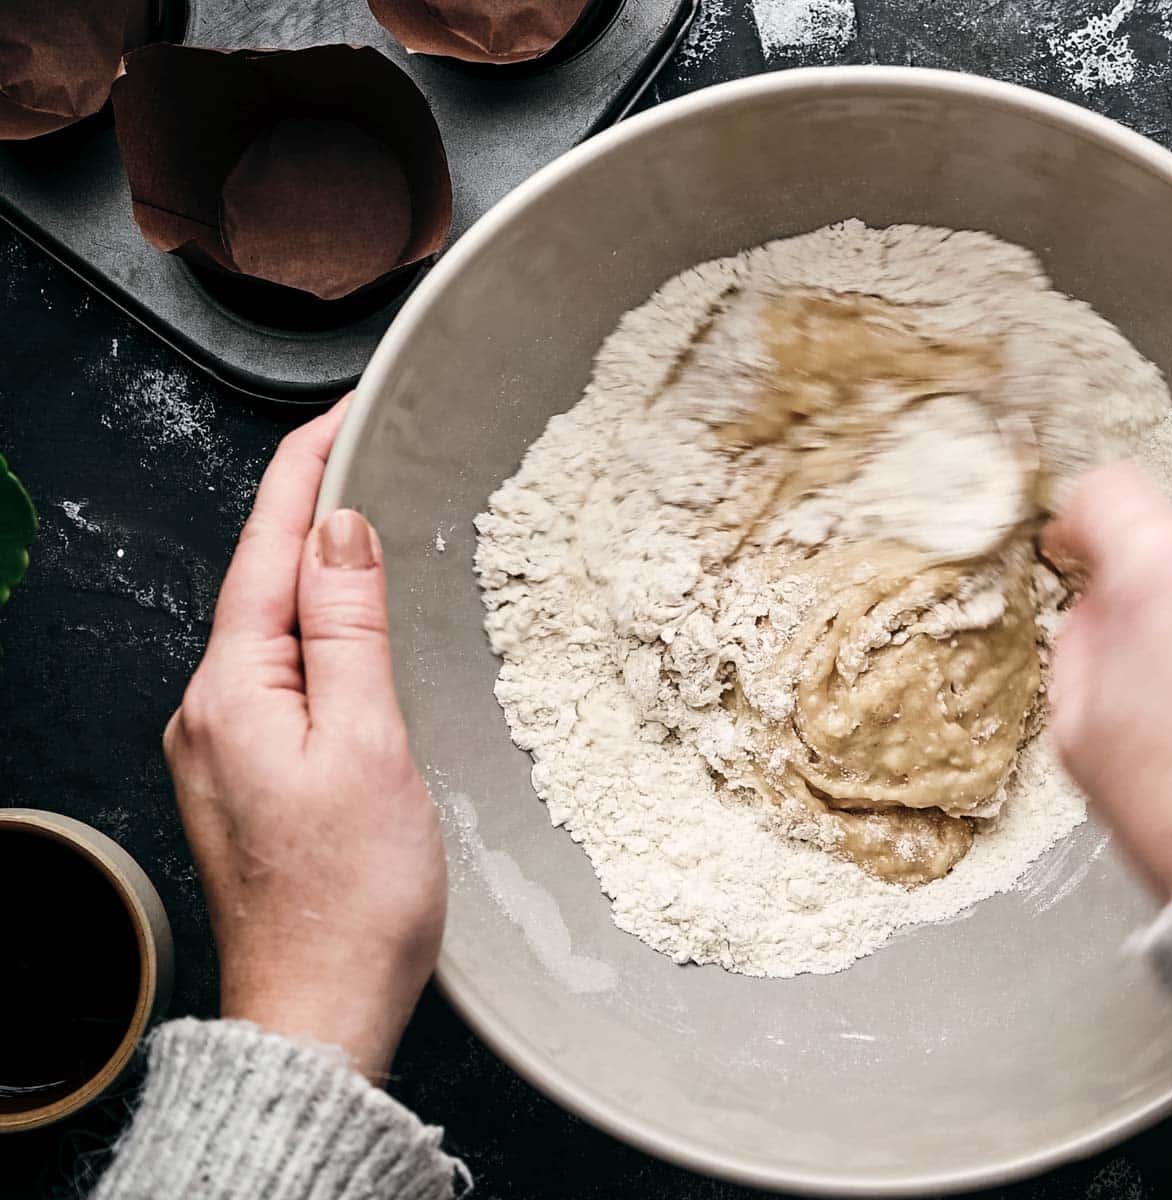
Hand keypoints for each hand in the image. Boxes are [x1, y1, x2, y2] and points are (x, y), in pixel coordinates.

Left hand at [163, 400, 442, 1081]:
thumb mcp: (369, 743)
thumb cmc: (354, 894)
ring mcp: (220, 747)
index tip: (346, 411)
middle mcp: (208, 710)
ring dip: (312, 568)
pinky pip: (274, 675)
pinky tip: (349, 630)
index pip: (268, 545)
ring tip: (367, 522)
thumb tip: (338, 529)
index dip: (307, 468)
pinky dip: (313, 632)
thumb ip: (349, 628)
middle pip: (258, 578)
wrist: (321, 1007)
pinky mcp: (245, 777)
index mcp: (233, 691)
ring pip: (266, 628)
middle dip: (308, 507)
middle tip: (367, 448)